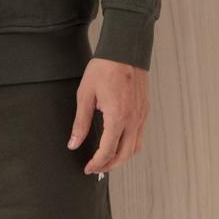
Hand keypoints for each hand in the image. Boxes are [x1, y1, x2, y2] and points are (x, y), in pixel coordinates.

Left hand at [66, 58, 149, 175]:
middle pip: (124, 155)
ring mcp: (141, 116)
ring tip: (107, 159)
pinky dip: (130, 145)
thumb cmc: (104, 69)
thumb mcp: (85, 95)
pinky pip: (140, 135)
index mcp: (118, 117)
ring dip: (121, 158)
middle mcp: (133, 120)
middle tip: (96, 168)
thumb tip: (73, 144)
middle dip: (110, 165)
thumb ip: (80, 122)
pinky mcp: (145, 110)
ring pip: (135, 147)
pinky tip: (119, 142)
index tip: (87, 168)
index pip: (108, 151)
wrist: (124, 50)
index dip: (97, 163)